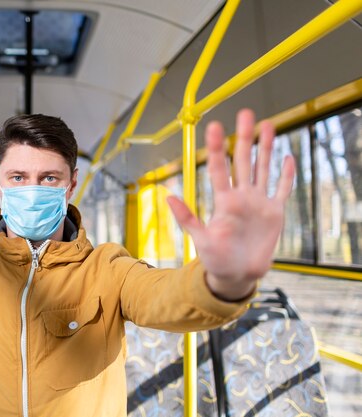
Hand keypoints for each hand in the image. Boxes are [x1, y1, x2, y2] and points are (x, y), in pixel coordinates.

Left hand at [167, 109, 294, 300]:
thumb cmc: (216, 259)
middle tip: (245, 113)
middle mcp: (242, 197)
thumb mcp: (200, 239)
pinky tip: (288, 157)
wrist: (236, 275)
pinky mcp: (274, 213)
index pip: (220, 169)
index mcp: (224, 202)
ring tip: (267, 125)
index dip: (218, 148)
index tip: (215, 127)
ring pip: (263, 169)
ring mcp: (259, 203)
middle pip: (244, 161)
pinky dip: (286, 175)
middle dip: (245, 138)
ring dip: (266, 148)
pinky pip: (282, 190)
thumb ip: (186, 218)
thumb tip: (167, 196)